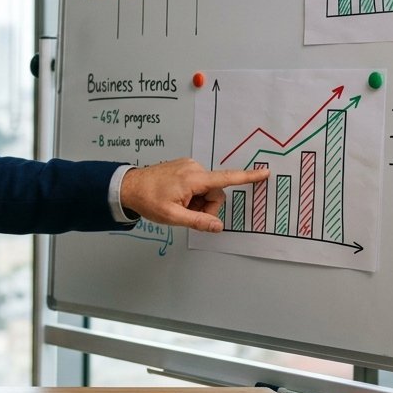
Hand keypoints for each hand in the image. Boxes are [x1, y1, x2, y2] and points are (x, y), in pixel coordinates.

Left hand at [120, 158, 268, 232]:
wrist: (127, 187)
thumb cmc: (148, 200)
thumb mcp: (173, 217)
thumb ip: (198, 221)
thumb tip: (219, 226)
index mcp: (193, 178)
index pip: (226, 179)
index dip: (247, 178)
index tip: (264, 173)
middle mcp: (193, 168)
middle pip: (215, 191)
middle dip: (206, 205)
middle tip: (186, 212)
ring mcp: (188, 166)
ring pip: (206, 189)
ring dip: (198, 201)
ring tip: (178, 204)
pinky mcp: (183, 167)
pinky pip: (197, 183)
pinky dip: (192, 194)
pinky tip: (176, 197)